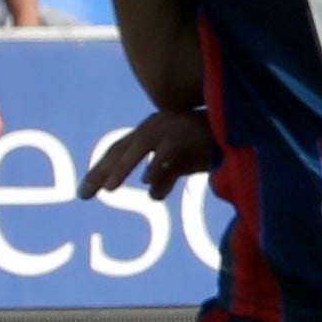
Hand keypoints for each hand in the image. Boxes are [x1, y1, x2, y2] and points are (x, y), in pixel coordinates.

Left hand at [80, 108, 216, 200]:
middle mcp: (153, 126)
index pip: (118, 152)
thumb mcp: (184, 163)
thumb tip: (151, 194)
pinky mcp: (183, 132)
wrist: (238, 127)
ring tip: (108, 189)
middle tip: (83, 195)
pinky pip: (165, 151)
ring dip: (120, 170)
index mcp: (150, 133)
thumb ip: (167, 175)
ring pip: (136, 149)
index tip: (87, 190)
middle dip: (100, 173)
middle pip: (119, 150)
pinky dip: (156, 164)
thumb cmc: (211, 142)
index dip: (101, 170)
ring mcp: (167, 128)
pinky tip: (146, 180)